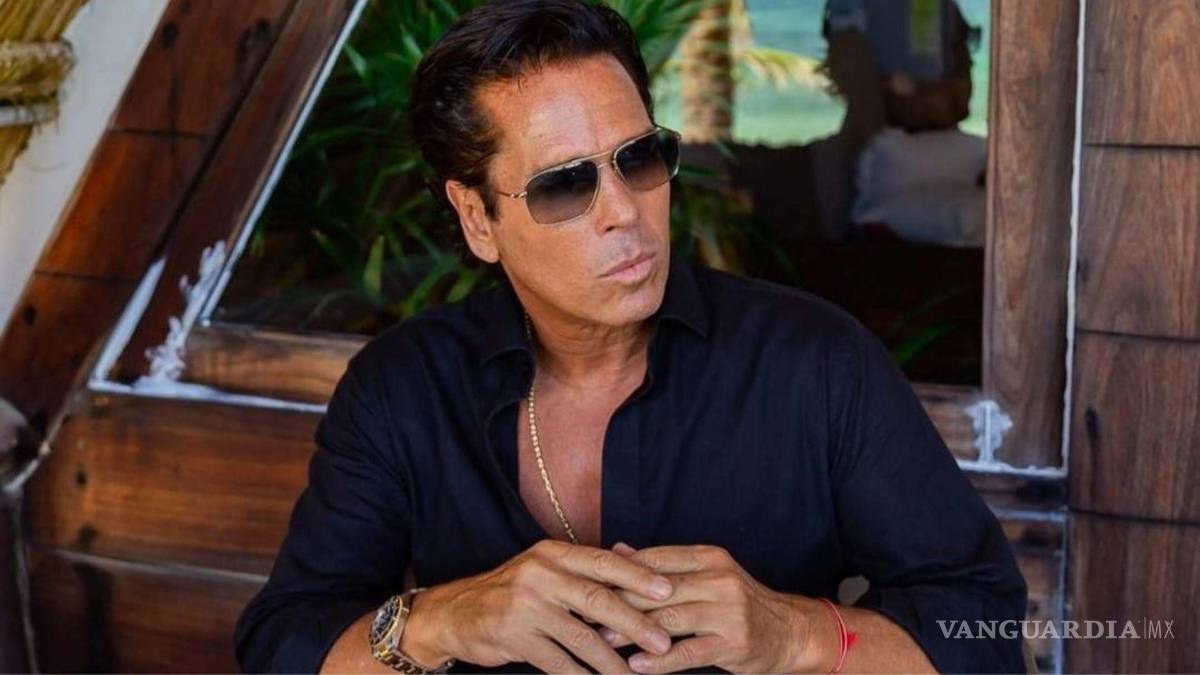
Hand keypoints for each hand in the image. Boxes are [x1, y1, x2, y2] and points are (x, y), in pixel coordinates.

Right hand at [403, 539, 674, 672]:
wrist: (455, 613)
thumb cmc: (511, 592)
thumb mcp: (544, 570)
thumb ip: (583, 570)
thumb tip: (633, 562)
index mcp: (553, 553)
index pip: (604, 562)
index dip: (638, 576)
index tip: (669, 591)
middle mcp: (540, 574)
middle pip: (599, 599)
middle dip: (636, 623)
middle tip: (663, 642)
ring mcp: (526, 606)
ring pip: (581, 637)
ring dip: (612, 661)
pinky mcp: (515, 636)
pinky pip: (558, 662)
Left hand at [599, 543, 835, 673]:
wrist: (789, 631)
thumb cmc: (737, 602)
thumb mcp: (705, 574)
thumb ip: (662, 564)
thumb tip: (616, 550)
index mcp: (709, 557)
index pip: (655, 559)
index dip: (619, 572)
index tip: (589, 583)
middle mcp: (719, 579)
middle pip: (658, 590)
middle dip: (619, 603)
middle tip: (587, 614)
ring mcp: (728, 612)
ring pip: (669, 620)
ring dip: (632, 632)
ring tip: (603, 641)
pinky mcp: (733, 643)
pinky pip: (688, 652)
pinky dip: (659, 661)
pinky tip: (636, 665)